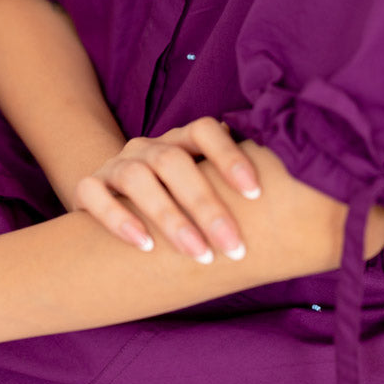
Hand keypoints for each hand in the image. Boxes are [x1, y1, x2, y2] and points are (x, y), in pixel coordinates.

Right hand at [71, 117, 261, 263]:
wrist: (116, 196)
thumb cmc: (179, 197)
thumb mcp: (204, 183)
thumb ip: (230, 182)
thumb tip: (293, 190)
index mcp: (181, 139)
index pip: (206, 130)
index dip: (230, 156)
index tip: (256, 194)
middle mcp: (149, 146)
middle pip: (175, 162)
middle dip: (206, 206)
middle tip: (233, 247)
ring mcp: (118, 164)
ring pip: (138, 179)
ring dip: (170, 218)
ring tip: (197, 254)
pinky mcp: (89, 185)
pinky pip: (94, 195)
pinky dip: (117, 218)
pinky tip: (144, 245)